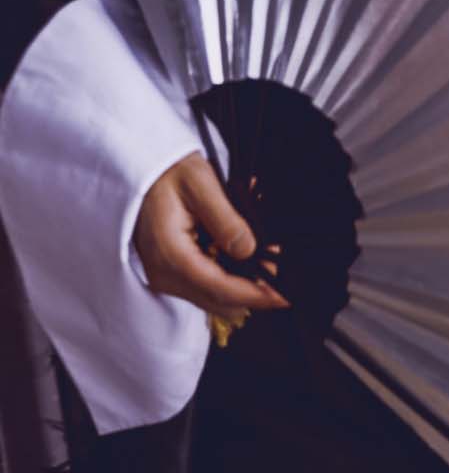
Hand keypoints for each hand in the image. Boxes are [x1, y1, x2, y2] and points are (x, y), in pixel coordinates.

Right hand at [133, 152, 288, 324]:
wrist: (139, 171)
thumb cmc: (167, 171)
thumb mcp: (200, 183)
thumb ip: (226, 219)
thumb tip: (248, 250)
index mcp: (170, 253)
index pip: (219, 288)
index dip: (255, 295)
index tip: (283, 296)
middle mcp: (163, 274)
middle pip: (219, 301)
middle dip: (253, 290)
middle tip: (279, 265)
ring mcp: (164, 277)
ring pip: (214, 298)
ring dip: (242, 284)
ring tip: (265, 257)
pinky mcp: (170, 273)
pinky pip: (205, 287)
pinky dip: (229, 277)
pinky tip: (243, 256)